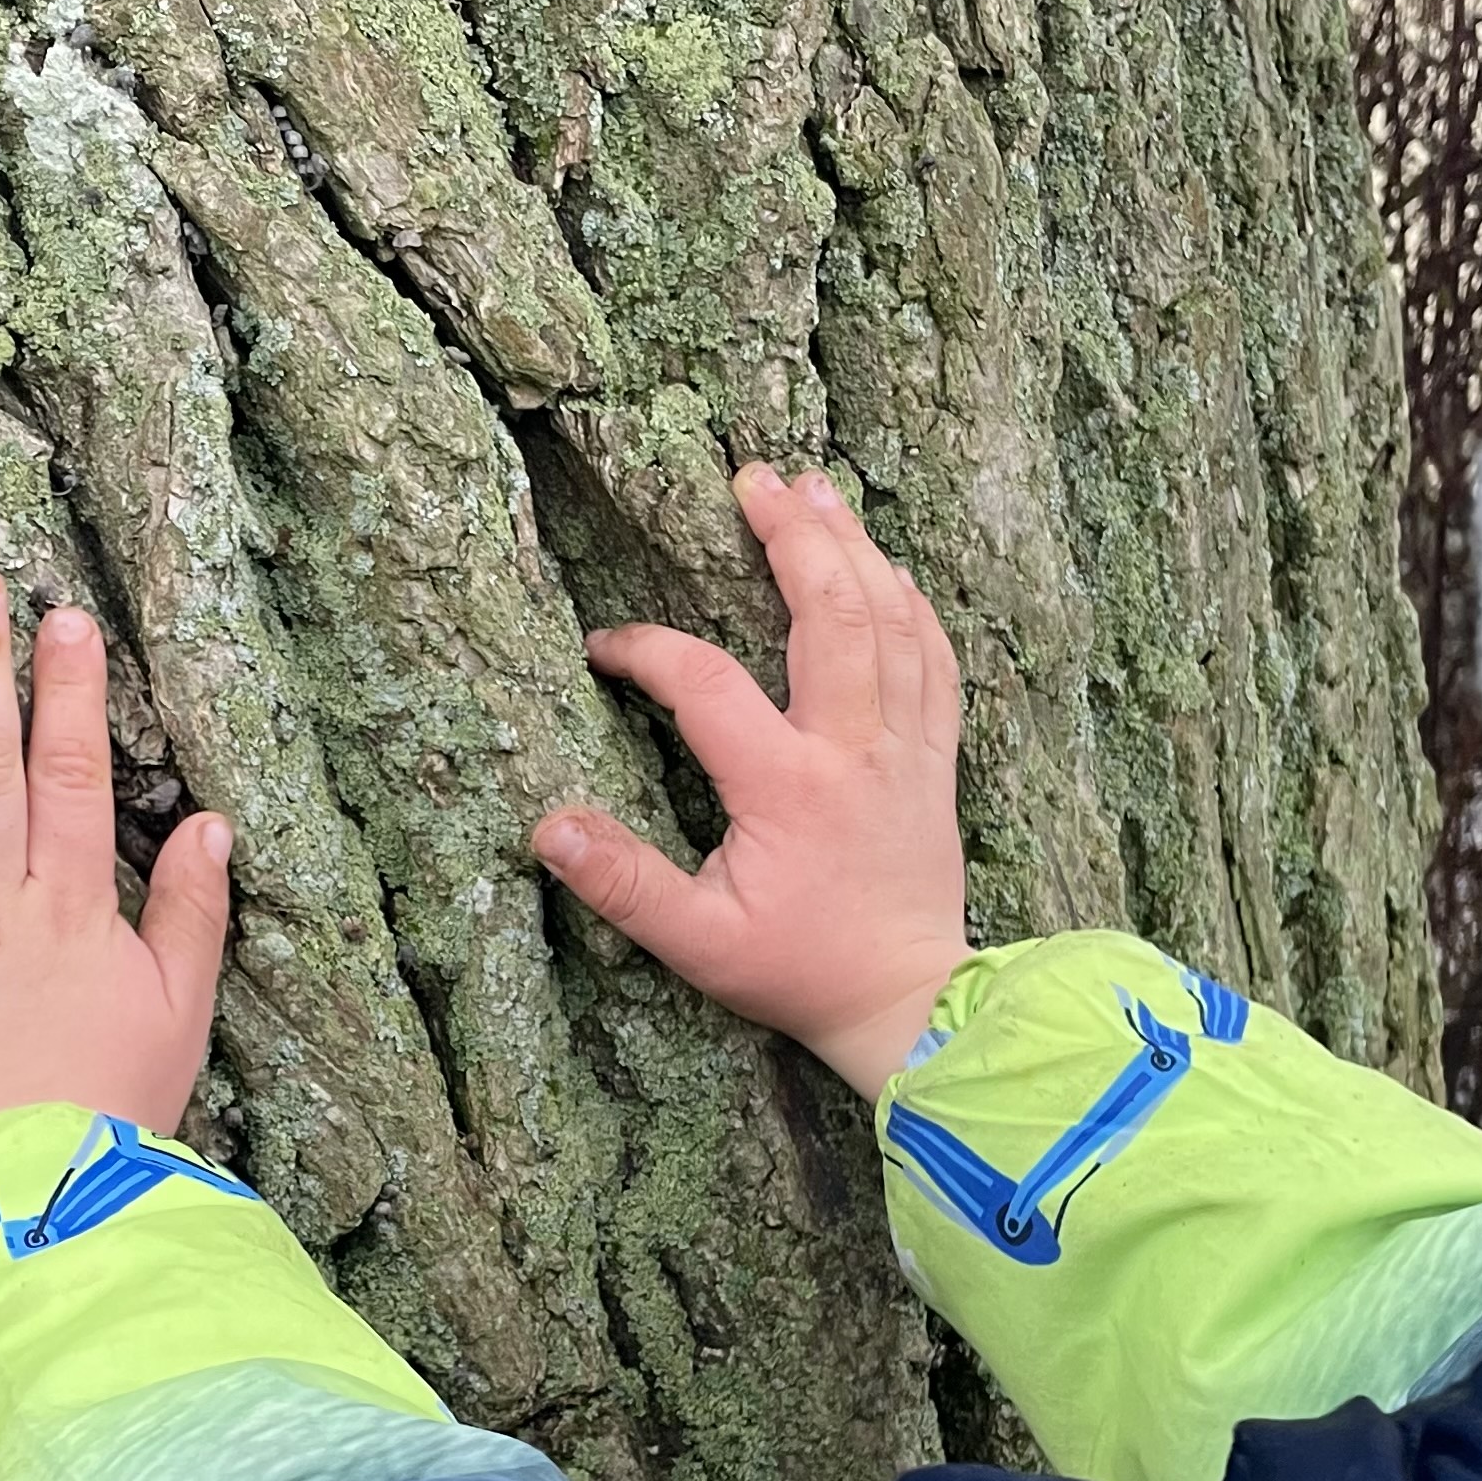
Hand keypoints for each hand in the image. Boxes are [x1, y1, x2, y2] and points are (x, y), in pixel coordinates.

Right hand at [532, 466, 968, 1102]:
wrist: (908, 1004)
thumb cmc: (798, 972)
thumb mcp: (697, 943)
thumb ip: (622, 882)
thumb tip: (547, 825)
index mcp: (789, 788)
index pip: (707, 685)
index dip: (650, 651)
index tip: (605, 647)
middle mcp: (855, 750)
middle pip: (834, 612)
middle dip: (793, 535)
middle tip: (754, 476)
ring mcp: (906, 749)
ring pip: (893, 620)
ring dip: (855, 547)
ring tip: (817, 487)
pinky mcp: (935, 760)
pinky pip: (934, 658)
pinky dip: (910, 602)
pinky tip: (886, 568)